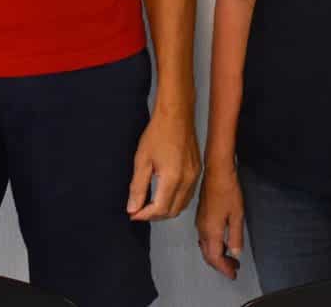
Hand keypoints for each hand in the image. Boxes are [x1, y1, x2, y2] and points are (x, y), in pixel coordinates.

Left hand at [127, 104, 200, 220]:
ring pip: (182, 205)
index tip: (133, 213)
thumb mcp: (142, 160)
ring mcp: (195, 176)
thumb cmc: (158, 133)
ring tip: (150, 204)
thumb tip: (132, 208)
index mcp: (173, 178)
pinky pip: (188, 194)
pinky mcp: (198, 171)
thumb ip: (137, 187)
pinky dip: (176, 200)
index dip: (144, 215)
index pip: (159, 209)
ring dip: (166, 209)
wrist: (177, 115)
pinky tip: (164, 194)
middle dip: (155, 215)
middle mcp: (188, 180)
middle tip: (139, 210)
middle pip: (172, 211)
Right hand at [195, 164, 245, 278]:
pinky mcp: (201, 216)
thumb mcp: (237, 215)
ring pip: (205, 247)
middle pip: (208, 255)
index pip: (215, 258)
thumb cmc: (228, 191)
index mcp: (211, 231)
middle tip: (233, 269)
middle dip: (220, 264)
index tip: (233, 274)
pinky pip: (204, 238)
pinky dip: (212, 246)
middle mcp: (203, 229)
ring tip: (229, 258)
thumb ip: (236, 236)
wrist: (217, 171)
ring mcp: (200, 222)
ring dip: (216, 255)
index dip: (224, 268)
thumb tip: (235, 253)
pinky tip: (221, 243)